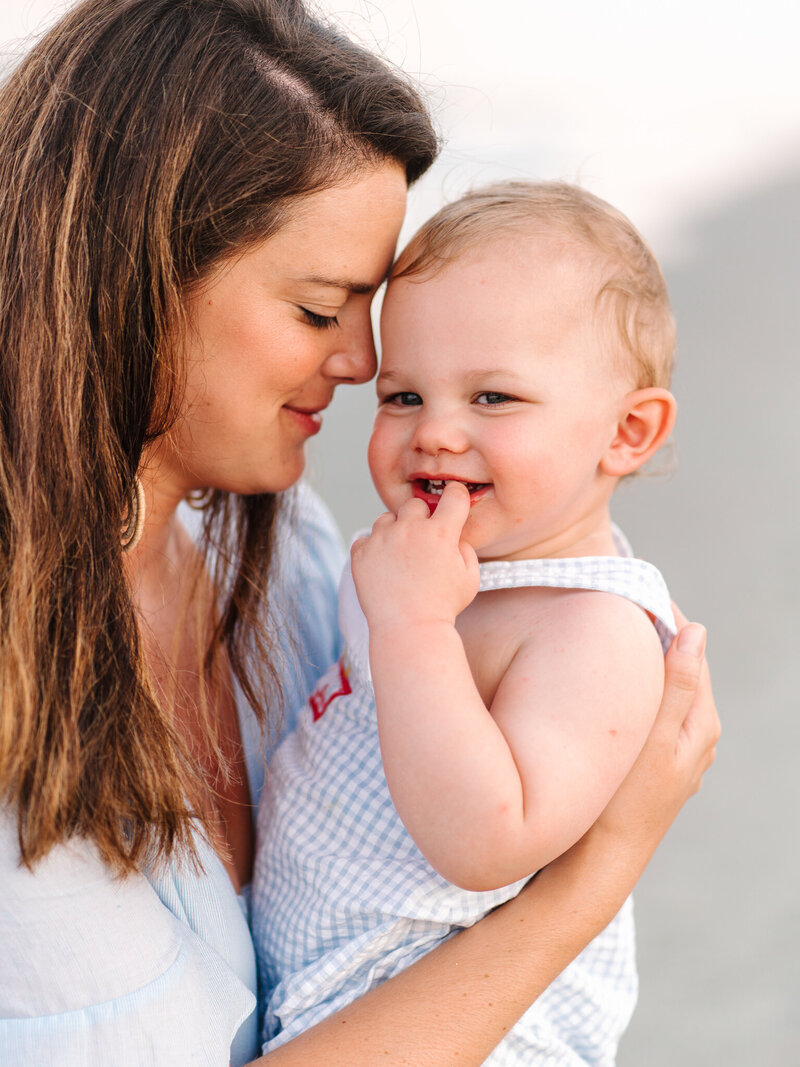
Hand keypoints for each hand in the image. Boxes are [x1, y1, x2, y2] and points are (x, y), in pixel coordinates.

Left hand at [351, 482, 479, 631]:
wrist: (409, 630)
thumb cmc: (444, 606)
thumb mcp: (471, 577)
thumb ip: (465, 547)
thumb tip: (454, 534)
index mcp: (441, 532)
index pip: (454, 495)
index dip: (456, 497)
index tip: (453, 504)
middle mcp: (410, 529)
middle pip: (415, 504)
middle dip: (421, 517)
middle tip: (423, 542)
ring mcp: (382, 539)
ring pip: (387, 519)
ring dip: (395, 531)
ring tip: (400, 557)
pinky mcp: (361, 553)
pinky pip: (366, 539)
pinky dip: (373, 549)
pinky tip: (383, 567)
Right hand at [594, 612, 719, 851]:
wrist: (600, 860)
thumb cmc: (623, 801)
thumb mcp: (653, 738)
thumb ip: (678, 685)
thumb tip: (697, 632)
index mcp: (702, 723)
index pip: (691, 650)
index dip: (664, 616)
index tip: (632, 589)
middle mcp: (696, 735)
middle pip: (678, 666)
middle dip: (651, 634)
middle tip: (612, 604)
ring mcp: (675, 751)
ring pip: (661, 688)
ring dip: (640, 661)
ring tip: (606, 634)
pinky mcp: (652, 761)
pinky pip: (648, 709)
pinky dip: (632, 688)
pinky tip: (605, 684)